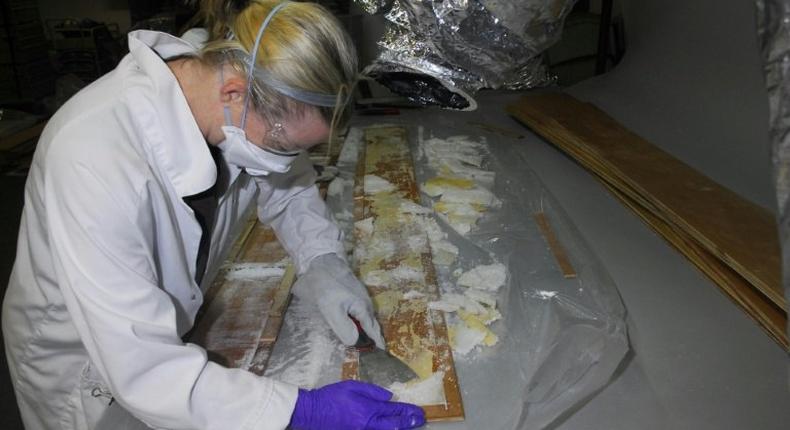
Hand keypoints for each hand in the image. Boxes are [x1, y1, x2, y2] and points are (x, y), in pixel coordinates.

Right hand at [289, 380, 425, 429]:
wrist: (312, 412)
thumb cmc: (331, 397)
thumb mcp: (352, 386)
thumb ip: (372, 391)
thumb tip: (389, 396)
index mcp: (367, 409)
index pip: (393, 411)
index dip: (408, 412)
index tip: (419, 412)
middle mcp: (367, 425)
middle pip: (394, 426)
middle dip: (409, 422)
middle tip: (420, 420)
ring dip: (399, 428)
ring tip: (410, 425)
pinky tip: (390, 428)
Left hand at [292, 253, 385, 348]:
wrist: (322, 261)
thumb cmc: (326, 286)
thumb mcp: (331, 309)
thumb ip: (344, 328)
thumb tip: (356, 342)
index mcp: (363, 309)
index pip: (373, 333)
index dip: (377, 346)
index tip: (382, 358)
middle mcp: (366, 304)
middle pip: (372, 326)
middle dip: (375, 340)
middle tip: (374, 355)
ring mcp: (361, 298)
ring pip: (367, 319)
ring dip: (368, 332)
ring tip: (366, 345)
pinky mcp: (354, 294)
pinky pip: (361, 313)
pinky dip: (362, 323)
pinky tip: (355, 327)